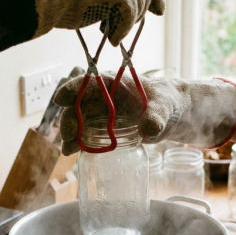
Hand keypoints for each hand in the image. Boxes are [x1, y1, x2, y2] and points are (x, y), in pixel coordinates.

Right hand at [54, 74, 235, 155]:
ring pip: (80, 120)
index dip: (72, 89)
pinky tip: (75, 153)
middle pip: (79, 105)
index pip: (88, 82)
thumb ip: (156, 116)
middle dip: (70, 120)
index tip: (60, 100)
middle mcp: (104, 96)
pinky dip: (80, 142)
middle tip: (68, 139)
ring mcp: (103, 112)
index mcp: (115, 82)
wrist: (175, 113)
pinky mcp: (106, 127)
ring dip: (71, 134)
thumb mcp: (164, 106)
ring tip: (68, 151)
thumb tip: (149, 129)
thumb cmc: (168, 102)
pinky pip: (88, 133)